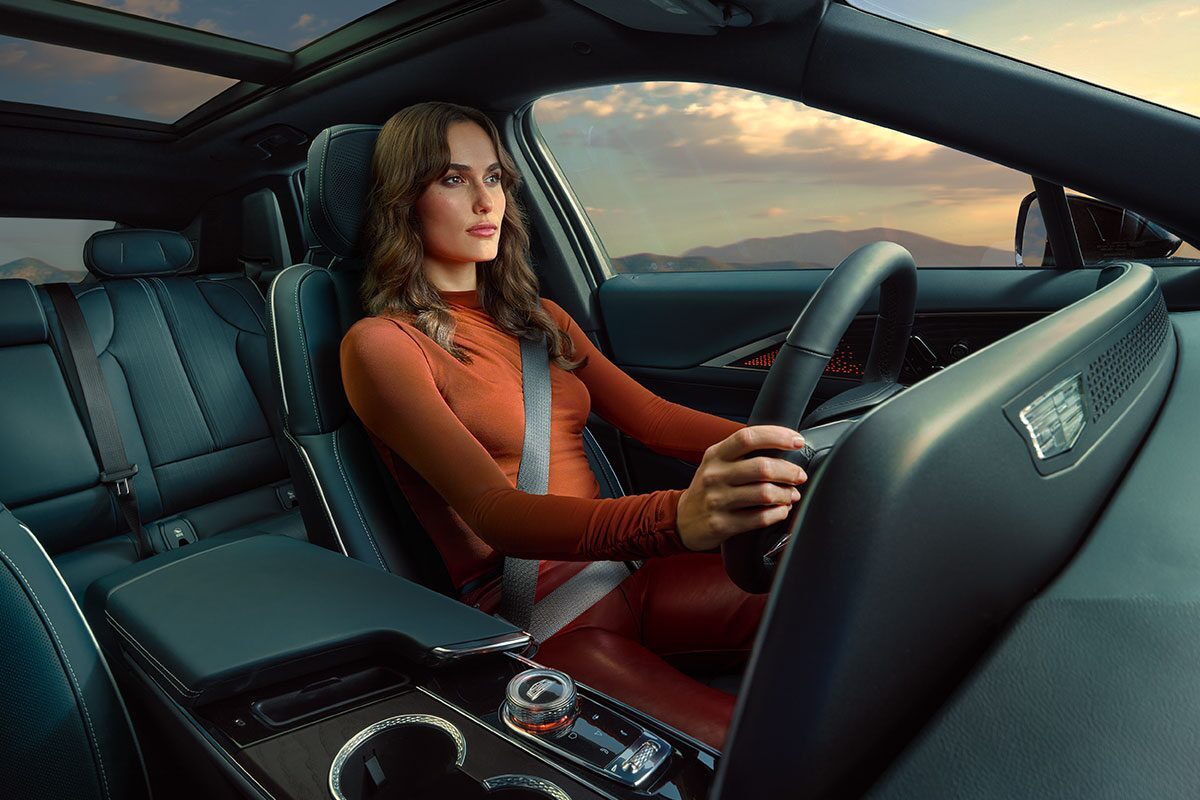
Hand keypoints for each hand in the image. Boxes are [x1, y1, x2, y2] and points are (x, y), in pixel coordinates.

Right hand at [676, 425, 808, 551]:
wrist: (682, 519)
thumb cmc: (709, 487)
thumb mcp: (717, 462)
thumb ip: (744, 453)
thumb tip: (784, 446)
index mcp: (716, 455)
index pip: (748, 437)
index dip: (777, 436)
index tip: (797, 441)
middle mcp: (715, 475)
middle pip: (762, 467)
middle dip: (789, 471)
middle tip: (799, 475)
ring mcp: (717, 500)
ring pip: (764, 494)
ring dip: (786, 494)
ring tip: (792, 494)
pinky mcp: (722, 524)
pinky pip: (759, 518)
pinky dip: (778, 513)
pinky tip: (781, 510)